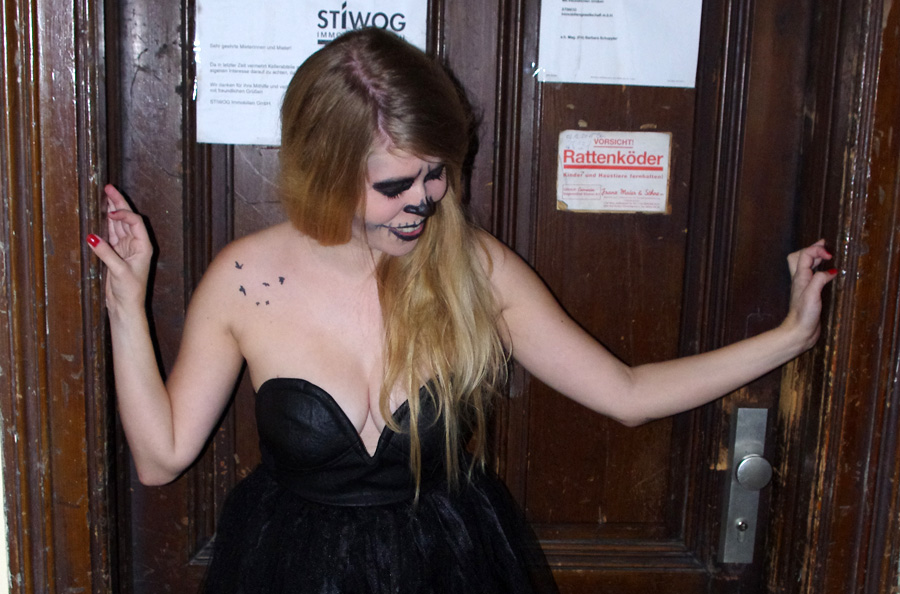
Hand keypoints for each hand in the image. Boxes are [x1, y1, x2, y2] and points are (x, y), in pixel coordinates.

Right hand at [86, 185, 153, 316]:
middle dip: (119, 203)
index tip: (111, 213)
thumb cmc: (130, 291)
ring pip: (118, 225)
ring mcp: (126, 248)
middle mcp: (136, 245)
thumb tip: (92, 238)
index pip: (135, 222)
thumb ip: (106, 254)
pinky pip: (111, 234)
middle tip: (109, 188)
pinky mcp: (116, 254)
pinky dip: (106, 224)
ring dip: (113, 211)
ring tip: (105, 195)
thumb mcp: (119, 272)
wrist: (126, 306)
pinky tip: (102, 215)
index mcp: (143, 246)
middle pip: (127, 219)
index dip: (123, 215)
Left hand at [781, 239, 837, 350]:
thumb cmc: (803, 315)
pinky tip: (827, 274)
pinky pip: (812, 276)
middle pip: (800, 257)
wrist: (798, 332)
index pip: (805, 255)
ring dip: (815, 258)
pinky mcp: (809, 295)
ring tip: (825, 255)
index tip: (830, 255)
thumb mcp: (812, 294)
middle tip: (824, 245)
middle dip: (812, 249)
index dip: (816, 250)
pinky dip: (819, 270)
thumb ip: (819, 279)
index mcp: (800, 277)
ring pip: (805, 266)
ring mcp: (804, 287)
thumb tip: (831, 271)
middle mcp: (800, 280)